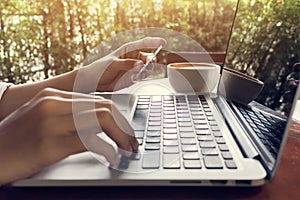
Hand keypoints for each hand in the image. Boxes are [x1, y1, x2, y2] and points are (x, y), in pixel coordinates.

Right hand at [0, 88, 137, 184]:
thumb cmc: (16, 139)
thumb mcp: (40, 117)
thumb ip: (67, 114)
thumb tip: (99, 123)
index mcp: (53, 96)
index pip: (97, 101)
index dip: (117, 116)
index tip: (125, 130)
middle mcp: (53, 104)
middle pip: (103, 108)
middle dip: (123, 126)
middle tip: (131, 141)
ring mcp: (50, 123)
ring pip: (100, 120)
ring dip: (120, 136)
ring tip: (126, 148)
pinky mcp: (49, 144)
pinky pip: (89, 141)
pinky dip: (106, 149)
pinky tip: (111, 156)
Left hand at [75, 37, 165, 91]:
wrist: (93, 82)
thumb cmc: (99, 69)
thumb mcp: (112, 64)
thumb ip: (127, 64)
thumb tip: (140, 64)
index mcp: (128, 49)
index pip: (143, 43)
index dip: (154, 42)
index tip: (163, 42)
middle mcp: (133, 57)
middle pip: (149, 58)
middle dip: (150, 62)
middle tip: (146, 67)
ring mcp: (134, 68)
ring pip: (148, 68)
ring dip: (146, 72)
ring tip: (136, 75)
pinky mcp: (133, 77)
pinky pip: (142, 76)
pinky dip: (141, 78)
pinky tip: (134, 79)